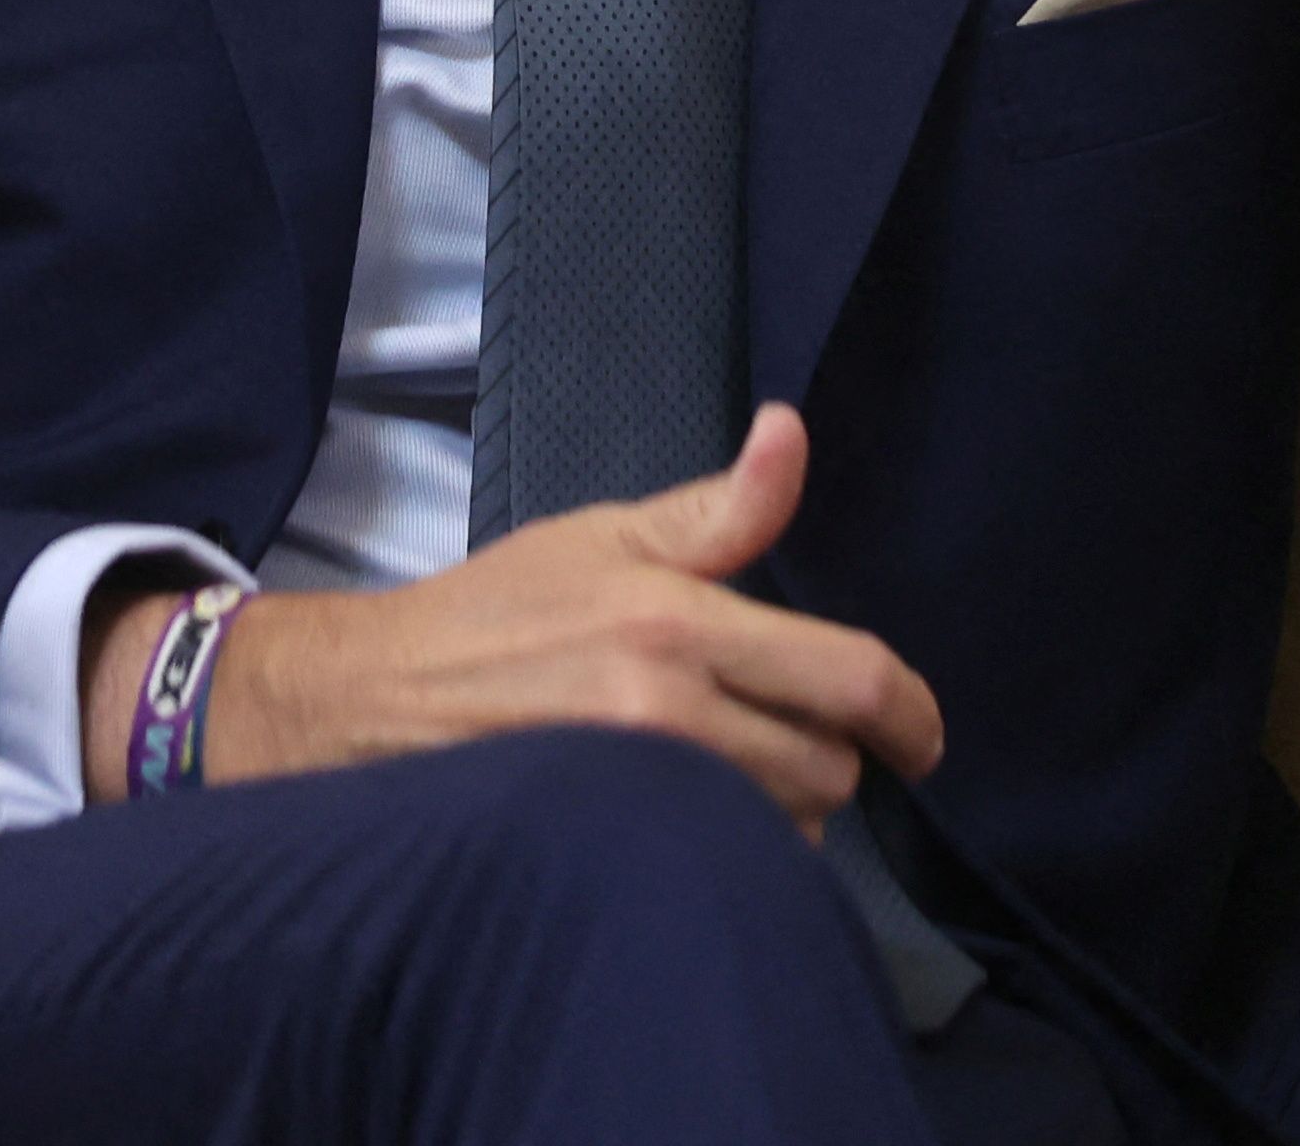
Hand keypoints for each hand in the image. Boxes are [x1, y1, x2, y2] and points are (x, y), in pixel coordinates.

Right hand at [79, 405, 939, 834]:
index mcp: (680, 620)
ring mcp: (639, 792)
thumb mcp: (607, 536)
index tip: (925, 739)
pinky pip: (724, 867)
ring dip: (780, 809)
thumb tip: (790, 432)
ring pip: (785, 828)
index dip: (915, 717)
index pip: (852, 679)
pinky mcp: (611, 846)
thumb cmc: (495, 613)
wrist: (374, 701)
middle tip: (776, 730)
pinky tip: (691, 819)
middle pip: (832, 768)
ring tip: (723, 771)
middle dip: (826, 755)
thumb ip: (721, 507)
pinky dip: (730, 849)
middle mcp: (668, 712)